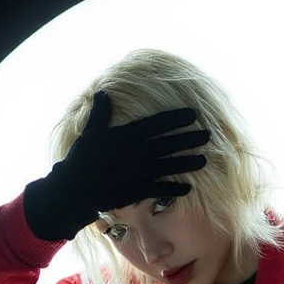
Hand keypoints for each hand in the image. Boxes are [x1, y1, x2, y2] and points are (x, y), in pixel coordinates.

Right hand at [23, 90, 210, 240]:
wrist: (75, 189)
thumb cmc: (82, 159)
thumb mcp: (90, 132)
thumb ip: (101, 113)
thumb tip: (103, 93)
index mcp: (126, 136)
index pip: (157, 124)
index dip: (176, 118)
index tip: (192, 115)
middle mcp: (137, 153)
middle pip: (169, 143)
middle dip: (189, 139)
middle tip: (208, 135)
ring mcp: (139, 172)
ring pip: (170, 165)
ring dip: (188, 163)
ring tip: (204, 160)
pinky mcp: (138, 190)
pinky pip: (161, 189)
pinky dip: (175, 189)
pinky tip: (188, 188)